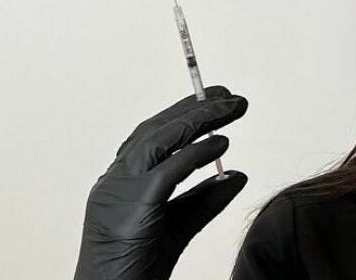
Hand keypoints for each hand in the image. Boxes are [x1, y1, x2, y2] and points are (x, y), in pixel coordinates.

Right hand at [74, 86, 248, 279]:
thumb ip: (206, 200)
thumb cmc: (136, 269)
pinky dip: (196, 153)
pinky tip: (221, 142)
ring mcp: (119, 191)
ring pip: (159, 140)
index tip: (216, 99)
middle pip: (156, 130)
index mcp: (120, 181)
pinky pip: (168, 170)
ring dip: (198, 119)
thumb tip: (239, 174)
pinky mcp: (133, 207)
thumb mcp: (179, 227)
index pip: (152, 135)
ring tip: (231, 108)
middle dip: (194, 107)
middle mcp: (116, 180)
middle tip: (229, 94)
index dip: (184, 113)